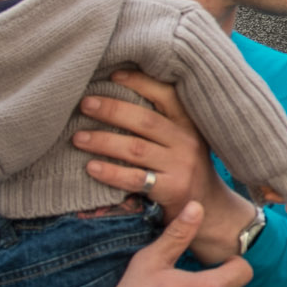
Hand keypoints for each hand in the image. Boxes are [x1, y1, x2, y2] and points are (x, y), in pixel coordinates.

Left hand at [73, 70, 257, 262]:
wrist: (209, 211)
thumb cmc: (185, 169)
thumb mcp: (184, 141)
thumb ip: (161, 121)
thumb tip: (117, 93)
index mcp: (190, 124)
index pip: (166, 95)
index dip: (139, 82)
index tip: (112, 75)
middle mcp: (187, 142)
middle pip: (145, 121)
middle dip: (112, 109)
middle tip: (85, 104)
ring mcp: (181, 167)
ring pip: (136, 149)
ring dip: (103, 141)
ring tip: (78, 137)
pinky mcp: (172, 190)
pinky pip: (135, 179)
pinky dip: (110, 172)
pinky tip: (91, 167)